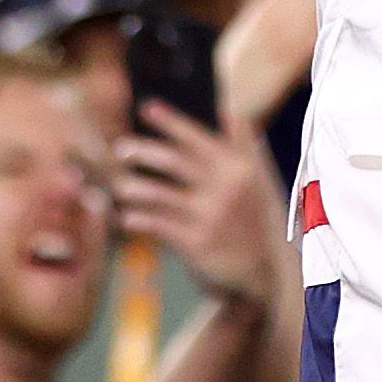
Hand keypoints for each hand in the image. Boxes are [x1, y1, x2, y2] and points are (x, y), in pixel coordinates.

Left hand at [110, 101, 284, 309]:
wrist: (261, 274)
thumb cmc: (252, 220)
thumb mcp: (257, 179)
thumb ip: (243, 143)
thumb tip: (229, 107)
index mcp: (238, 168)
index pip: (198, 136)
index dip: (171, 120)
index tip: (146, 106)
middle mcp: (224, 188)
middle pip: (175, 162)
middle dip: (144, 151)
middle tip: (121, 147)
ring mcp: (209, 216)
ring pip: (161, 194)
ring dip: (135, 187)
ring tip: (119, 186)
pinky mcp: (196, 243)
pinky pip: (159, 224)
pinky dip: (140, 218)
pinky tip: (126, 217)